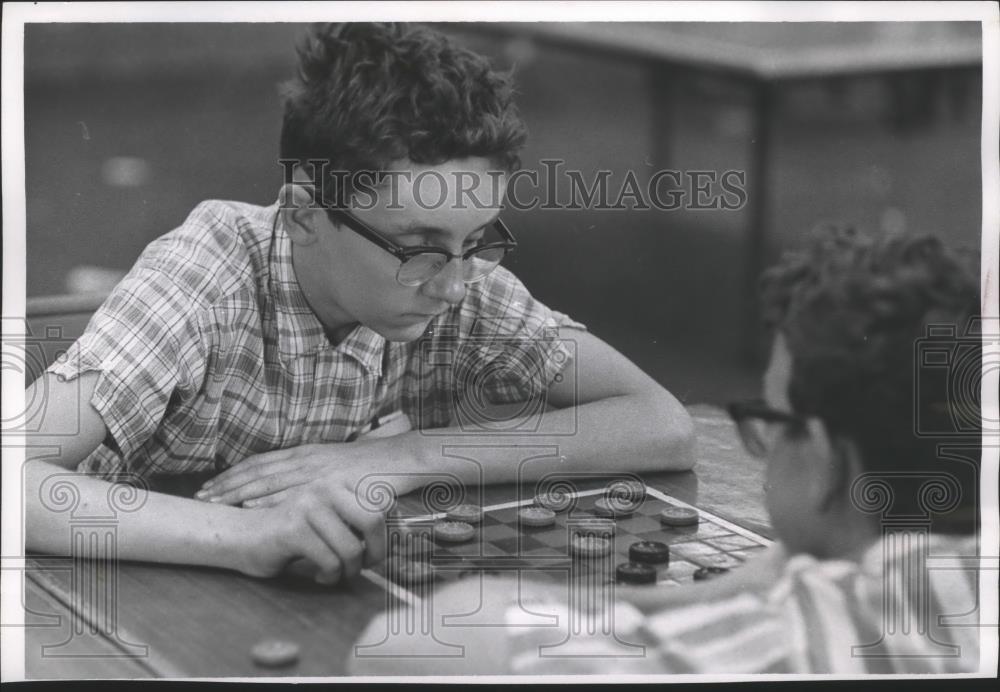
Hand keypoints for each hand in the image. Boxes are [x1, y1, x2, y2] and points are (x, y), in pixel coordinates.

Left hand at [196, 442, 384, 507]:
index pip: (261, 462)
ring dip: (239, 493)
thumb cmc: (372, 465)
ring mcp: (316, 471)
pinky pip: (293, 494)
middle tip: (201, 497)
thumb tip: (293, 487)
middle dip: (227, 484)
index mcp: (306, 452)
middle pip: (258, 471)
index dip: (234, 474)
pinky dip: (268, 501)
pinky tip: (250, 508)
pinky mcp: (329, 484)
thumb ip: (313, 473)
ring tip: (215, 504)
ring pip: (269, 481)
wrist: (400, 458)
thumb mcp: (336, 464)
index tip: (212, 485)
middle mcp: (306, 459)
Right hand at [235, 479, 385, 584]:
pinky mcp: (294, 528)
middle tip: (366, 566)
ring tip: (338, 574)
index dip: (388, 531)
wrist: (241, 534)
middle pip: (375, 521)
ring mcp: (309, 504)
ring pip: (352, 548)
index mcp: (337, 480)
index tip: (378, 551)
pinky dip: (330, 576)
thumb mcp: (329, 518)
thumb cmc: (291, 532)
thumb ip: (357, 518)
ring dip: (349, 571)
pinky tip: (320, 576)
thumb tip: (403, 532)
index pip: (382, 503)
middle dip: (377, 551)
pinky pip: (330, 561)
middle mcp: (325, 486)